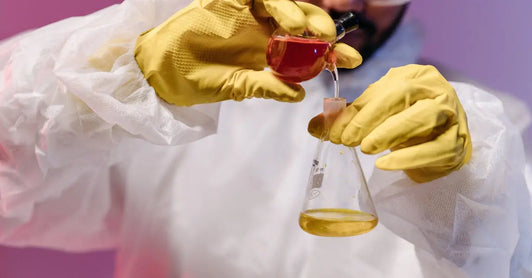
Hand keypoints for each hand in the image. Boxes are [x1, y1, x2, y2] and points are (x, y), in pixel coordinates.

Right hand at [134, 0, 361, 105]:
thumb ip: (267, 86)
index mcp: (270, 52)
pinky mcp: (228, 0)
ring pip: (282, 3)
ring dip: (297, 13)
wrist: (162, 69)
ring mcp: (247, 13)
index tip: (353, 59)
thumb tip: (300, 94)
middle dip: (320, 28)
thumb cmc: (200, 80)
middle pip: (300, 22)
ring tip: (304, 28)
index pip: (307, 49)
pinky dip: (273, 0)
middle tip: (329, 38)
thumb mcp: (238, 87)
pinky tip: (281, 15)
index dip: (331, 52)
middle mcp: (264, 30)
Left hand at [308, 64, 471, 182]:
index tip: (334, 130)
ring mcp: (452, 115)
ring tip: (366, 148)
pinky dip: (408, 158)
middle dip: (370, 119)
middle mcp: (437, 90)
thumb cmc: (405, 122)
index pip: (384, 89)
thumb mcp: (376, 114)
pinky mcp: (457, 143)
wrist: (442, 141)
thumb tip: (314, 126)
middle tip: (347, 140)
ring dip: (390, 133)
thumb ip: (348, 118)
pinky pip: (435, 149)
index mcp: (415, 76)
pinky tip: (384, 165)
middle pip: (404, 96)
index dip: (356, 110)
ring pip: (424, 118)